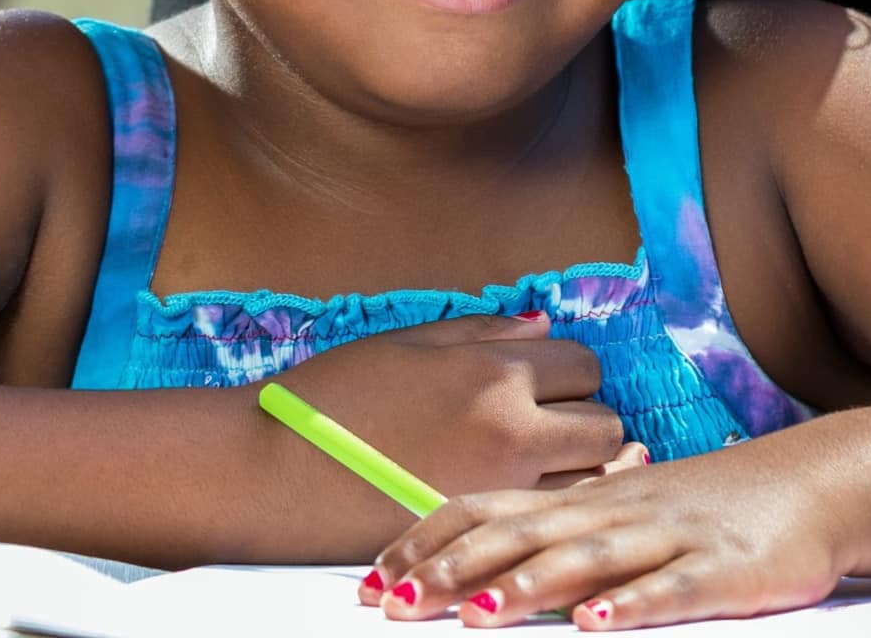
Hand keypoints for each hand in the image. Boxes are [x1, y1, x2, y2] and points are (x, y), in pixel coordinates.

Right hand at [262, 312, 627, 552]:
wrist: (264, 475)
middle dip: (589, 421)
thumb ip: (487, 333)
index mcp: (496, 376)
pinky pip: (550, 527)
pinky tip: (532, 508)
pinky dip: (555, 514)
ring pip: (592, 484)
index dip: (570, 371)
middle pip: (606, 427)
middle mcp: (512, 435)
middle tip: (554, 425)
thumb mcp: (410, 343)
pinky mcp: (478, 543)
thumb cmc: (330, 397)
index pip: (584, 364)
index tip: (549, 381)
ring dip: (583, 472)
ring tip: (549, 468)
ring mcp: (500, 497)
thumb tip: (543, 326)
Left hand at [367, 433, 844, 627]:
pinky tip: (596, 624)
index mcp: (593, 498)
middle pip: (527, 533)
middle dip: (456, 569)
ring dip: (530, 586)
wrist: (818, 481)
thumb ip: (571, 527)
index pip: (495, 509)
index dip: (433, 538)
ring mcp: (670, 536)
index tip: (373, 574)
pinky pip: (670, 590)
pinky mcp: (720, 570)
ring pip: (590, 558)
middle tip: (394, 602)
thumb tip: (493, 553)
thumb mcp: (636, 506)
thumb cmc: (719, 502)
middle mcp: (620, 510)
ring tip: (476, 614)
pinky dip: (630, 606)